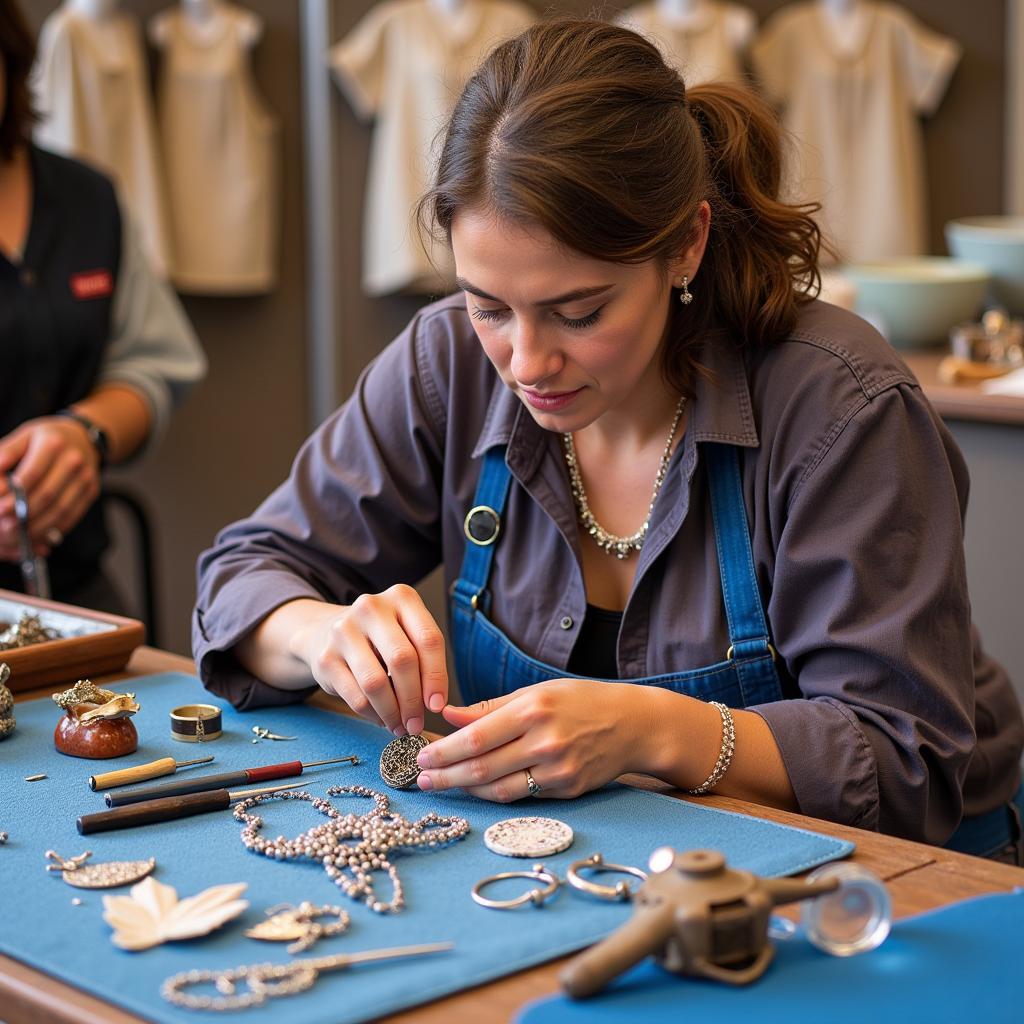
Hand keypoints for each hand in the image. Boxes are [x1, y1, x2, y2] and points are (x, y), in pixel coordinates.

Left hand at [0, 417, 101, 561]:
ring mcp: (85, 478)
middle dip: (24, 513)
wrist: (84, 438)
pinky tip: (37, 532)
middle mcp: (73, 460)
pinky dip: (53, 528)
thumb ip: (6, 452)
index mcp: (53, 444)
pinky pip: (72, 515)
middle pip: (47, 494)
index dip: (14, 494)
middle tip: (5, 525)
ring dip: (37, 525)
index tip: (0, 507)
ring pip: (60, 509)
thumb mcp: (24, 436)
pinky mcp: (91, 491)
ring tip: (18, 532)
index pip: (32, 474)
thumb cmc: (47, 438)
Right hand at [290, 584, 448, 735]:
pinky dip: (372, 714)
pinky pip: (355, 696)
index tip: (437, 705)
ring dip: (392, 712)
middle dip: (413, 699)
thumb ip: (424, 659)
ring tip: (401, 726)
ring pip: (376, 682)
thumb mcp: (407, 633)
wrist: (325, 632)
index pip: (428, 640)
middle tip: (417, 722)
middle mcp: (371, 607)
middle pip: (402, 660)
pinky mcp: (325, 657)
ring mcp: (344, 631)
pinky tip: (381, 719)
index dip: (437, 677)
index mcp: (401, 597)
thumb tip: (434, 703)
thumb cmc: (380, 637)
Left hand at [414, 679, 655, 801]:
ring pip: (498, 789)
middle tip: (420, 778)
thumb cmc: (582, 701)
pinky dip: (494, 793)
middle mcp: (546, 742)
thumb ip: (491, 707)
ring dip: (465, 790)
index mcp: (534, 710)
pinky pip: (521, 796)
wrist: (634, 725)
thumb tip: (449, 714)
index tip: (421, 754)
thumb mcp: (537, 691)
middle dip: (446, 775)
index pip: (477, 737)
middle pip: (482, 768)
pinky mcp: (567, 791)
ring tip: (442, 784)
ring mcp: (558, 771)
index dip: (445, 750)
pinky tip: (476, 788)